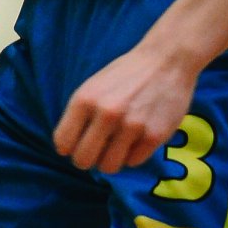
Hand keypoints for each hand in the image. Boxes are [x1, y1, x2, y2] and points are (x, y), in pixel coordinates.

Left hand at [53, 39, 199, 173]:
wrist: (165, 61)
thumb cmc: (125, 74)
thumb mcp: (93, 87)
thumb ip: (80, 114)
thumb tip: (67, 148)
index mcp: (85, 99)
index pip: (63, 142)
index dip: (68, 148)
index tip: (75, 146)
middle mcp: (106, 114)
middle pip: (83, 160)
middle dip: (87, 160)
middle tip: (96, 151)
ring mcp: (131, 126)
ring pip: (109, 167)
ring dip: (110, 160)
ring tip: (116, 147)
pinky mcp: (154, 136)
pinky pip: (133, 162)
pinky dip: (132, 154)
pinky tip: (136, 139)